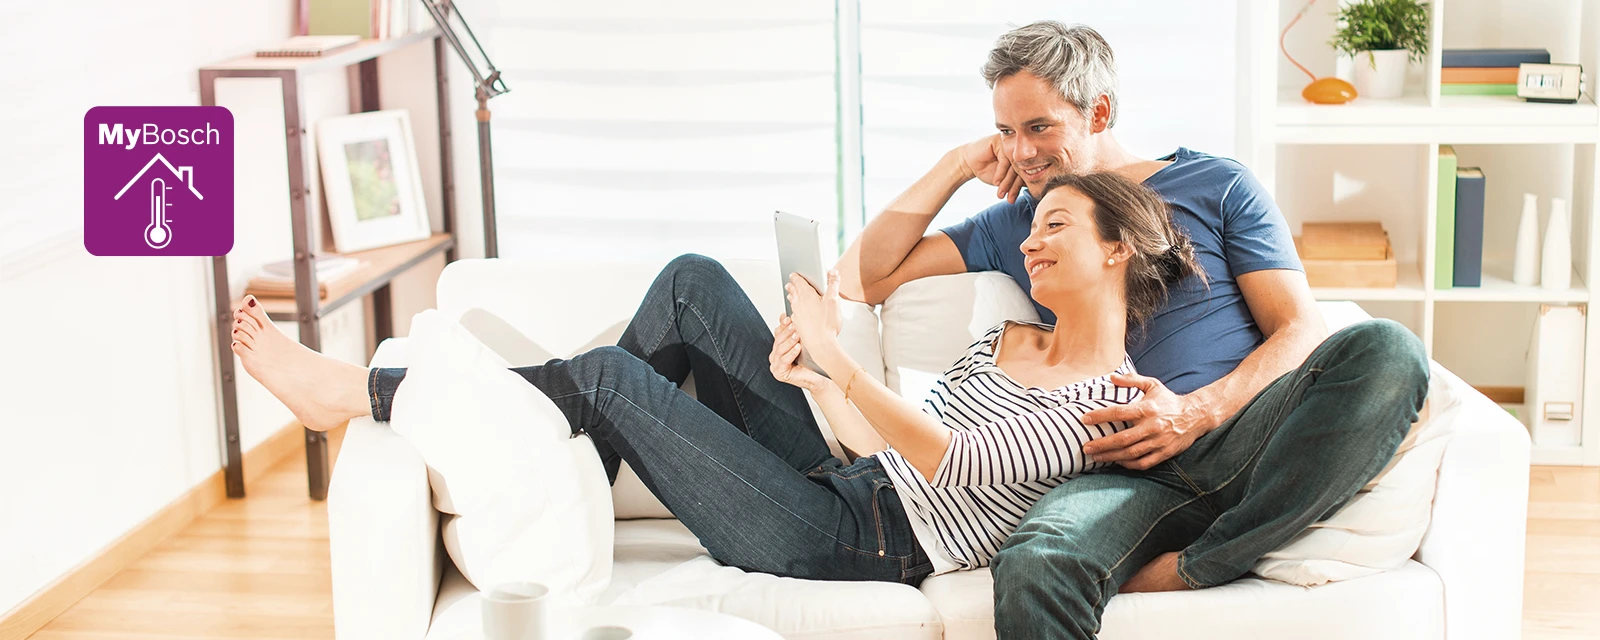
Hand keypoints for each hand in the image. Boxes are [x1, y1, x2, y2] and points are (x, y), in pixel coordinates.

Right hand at [769, 314, 829, 392]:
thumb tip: (786, 315)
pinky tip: (797, 348)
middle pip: (778, 340)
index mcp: (779, 347)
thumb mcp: (804, 342)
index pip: (778, 333)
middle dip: (786, 331)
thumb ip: (795, 330)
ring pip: (780, 349)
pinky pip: (784, 361)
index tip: (789, 318)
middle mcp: (775, 356)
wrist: (819, 377)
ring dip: (789, 341)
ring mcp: (776, 365)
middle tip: (795, 325)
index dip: (783, 325)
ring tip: (797, 335)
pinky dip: (791, 353)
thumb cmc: (812, 362)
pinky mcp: (779, 373)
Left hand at [785, 270, 842, 354]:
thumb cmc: (827, 324)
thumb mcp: (834, 300)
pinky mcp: (797, 325)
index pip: (798, 282)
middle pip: (793, 292)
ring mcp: (796, 316)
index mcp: (806, 295)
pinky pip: (794, 314)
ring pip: (793, 303)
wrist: (821, 344)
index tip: (793, 274)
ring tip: (791, 295)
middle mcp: (798, 304)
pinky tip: (798, 313)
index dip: (796, 277)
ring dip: (792, 297)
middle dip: (792, 286)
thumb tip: (833, 272)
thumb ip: (833, 284)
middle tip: (789, 283)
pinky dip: (795, 310)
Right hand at [958, 134, 1023, 203]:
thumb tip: (1032, 192)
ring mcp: (1010, 144)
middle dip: (1014, 187)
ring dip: (1007, 182)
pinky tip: (996, 182)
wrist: (969, 163)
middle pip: (1021, 170)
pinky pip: (1005, 160)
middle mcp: (1018, 150)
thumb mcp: (1004, 180)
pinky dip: (1001, 173)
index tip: (1012, 200)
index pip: (1025, 173)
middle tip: (1009, 199)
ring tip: (1001, 194)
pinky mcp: (1001, 141)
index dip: (1019, 188)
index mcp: (1023, 158)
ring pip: (1013, 166)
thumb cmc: (988, 171)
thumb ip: (1017, 182)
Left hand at [1080, 374, 1209, 470]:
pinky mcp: (1164, 454)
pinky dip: (1128, 464)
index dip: (1101, 416)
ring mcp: (1159, 442)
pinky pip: (1143, 463)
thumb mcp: (1152, 385)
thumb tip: (1111, 377)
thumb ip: (1132, 380)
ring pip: (1131, 453)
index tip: (1085, 419)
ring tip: (1096, 456)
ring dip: (1111, 456)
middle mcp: (1153, 427)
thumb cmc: (1169, 401)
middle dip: (1102, 444)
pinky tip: (1116, 461)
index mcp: (1148, 409)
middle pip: (1123, 439)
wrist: (1195, 416)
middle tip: (1086, 447)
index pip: (1120, 413)